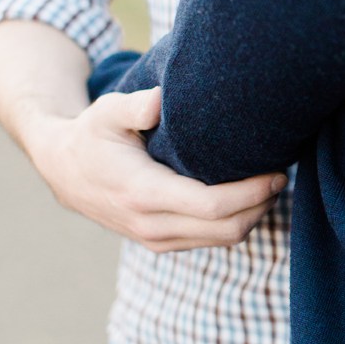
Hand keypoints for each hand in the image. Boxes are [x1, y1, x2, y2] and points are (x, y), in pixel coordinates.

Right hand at [29, 88, 285, 251]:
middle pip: (227, 228)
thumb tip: (160, 100)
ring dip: (253, 215)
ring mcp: (156, 239)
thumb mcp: (106, 111)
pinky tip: (247, 197)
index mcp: (141, 192)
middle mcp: (150, 224)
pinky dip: (236, 222)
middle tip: (280, 175)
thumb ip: (135, 106)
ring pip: (223, 239)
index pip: (212, 205)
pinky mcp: (162, 243)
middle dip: (261, 204)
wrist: (63, 171)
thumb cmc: (93, 135)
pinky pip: (211, 240)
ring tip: (269, 184)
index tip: (276, 171)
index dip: (252, 192)